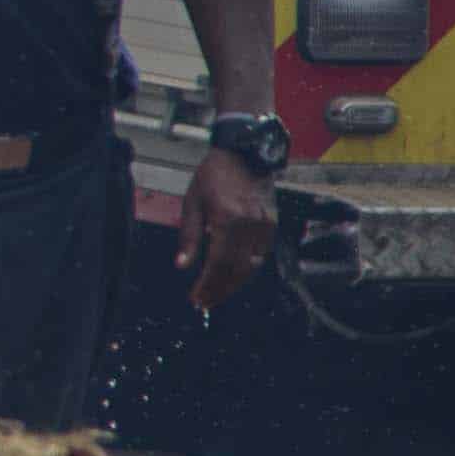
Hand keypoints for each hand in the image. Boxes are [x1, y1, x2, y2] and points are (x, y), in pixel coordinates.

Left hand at [179, 144, 276, 313]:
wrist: (245, 153)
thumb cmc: (213, 175)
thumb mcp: (192, 202)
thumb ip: (188, 236)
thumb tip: (182, 266)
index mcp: (227, 219)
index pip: (218, 264)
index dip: (207, 285)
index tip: (196, 298)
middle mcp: (250, 225)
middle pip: (236, 270)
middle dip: (220, 290)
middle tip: (205, 302)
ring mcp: (265, 226)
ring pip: (251, 267)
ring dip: (233, 284)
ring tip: (216, 294)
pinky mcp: (272, 224)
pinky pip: (261, 256)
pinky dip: (247, 270)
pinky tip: (232, 276)